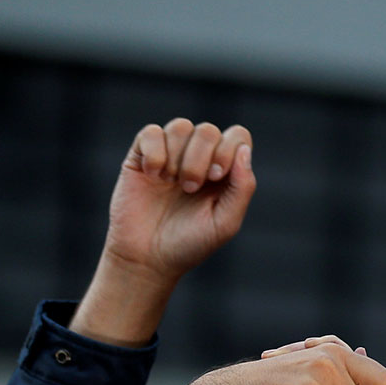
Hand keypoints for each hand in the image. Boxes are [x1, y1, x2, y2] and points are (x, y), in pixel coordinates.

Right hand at [70, 119, 255, 346]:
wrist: (147, 258)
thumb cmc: (190, 243)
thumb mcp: (226, 222)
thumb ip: (242, 187)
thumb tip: (244, 150)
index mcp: (224, 172)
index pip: (237, 136)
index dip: (229, 149)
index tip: (216, 177)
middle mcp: (198, 158)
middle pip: (208, 130)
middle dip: (201, 157)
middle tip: (191, 188)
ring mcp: (170, 156)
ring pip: (181, 126)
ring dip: (178, 156)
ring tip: (171, 183)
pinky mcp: (141, 157)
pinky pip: (151, 132)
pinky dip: (155, 152)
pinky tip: (153, 176)